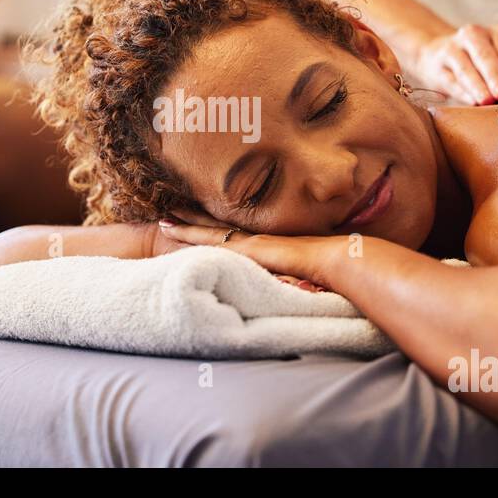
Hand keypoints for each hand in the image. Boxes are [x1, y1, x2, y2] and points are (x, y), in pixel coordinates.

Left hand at [157, 214, 338, 288]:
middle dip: (193, 220)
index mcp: (266, 245)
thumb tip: (297, 286)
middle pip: (217, 227)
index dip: (214, 227)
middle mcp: (254, 239)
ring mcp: (248, 242)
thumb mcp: (306, 271)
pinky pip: (208, 239)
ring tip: (163, 219)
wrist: (334, 259)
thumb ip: (296, 275)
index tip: (197, 220)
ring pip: (208, 231)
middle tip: (169, 212)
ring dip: (185, 226)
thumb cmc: (327, 267)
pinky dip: (188, 234)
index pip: (234, 234)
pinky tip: (171, 230)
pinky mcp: (244, 248)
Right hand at [413, 24, 497, 104]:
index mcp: (497, 33)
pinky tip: (470, 102)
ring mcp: (452, 48)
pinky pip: (450, 79)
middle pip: (485, 56)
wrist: (439, 55)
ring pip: (465, 68)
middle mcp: (474, 35)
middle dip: (495, 76)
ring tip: (486, 101)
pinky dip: (461, 92)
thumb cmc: (482, 63)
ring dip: (477, 86)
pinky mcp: (437, 65)